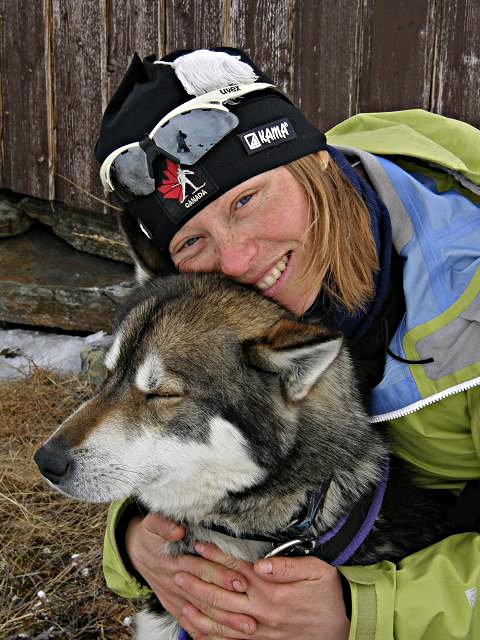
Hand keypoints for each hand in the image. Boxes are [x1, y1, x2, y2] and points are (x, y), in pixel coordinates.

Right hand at [125, 514, 254, 637]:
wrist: (136, 551)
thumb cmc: (150, 536)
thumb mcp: (152, 523)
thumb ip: (164, 525)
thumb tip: (177, 530)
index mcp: (176, 560)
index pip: (202, 569)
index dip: (221, 575)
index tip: (241, 581)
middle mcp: (177, 582)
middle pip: (206, 595)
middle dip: (229, 606)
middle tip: (250, 614)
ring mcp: (176, 597)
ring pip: (203, 612)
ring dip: (224, 622)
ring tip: (246, 628)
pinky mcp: (175, 606)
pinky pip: (191, 623)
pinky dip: (206, 633)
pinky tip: (223, 637)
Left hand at [176, 542, 350, 639]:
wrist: (344, 625)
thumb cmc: (329, 594)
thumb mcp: (315, 571)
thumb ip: (286, 567)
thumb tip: (261, 562)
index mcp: (272, 590)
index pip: (236, 569)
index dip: (215, 555)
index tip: (197, 544)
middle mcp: (261, 610)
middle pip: (221, 592)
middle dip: (197, 578)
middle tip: (176, 566)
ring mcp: (259, 630)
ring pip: (220, 619)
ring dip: (197, 605)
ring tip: (178, 593)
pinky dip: (210, 635)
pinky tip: (194, 627)